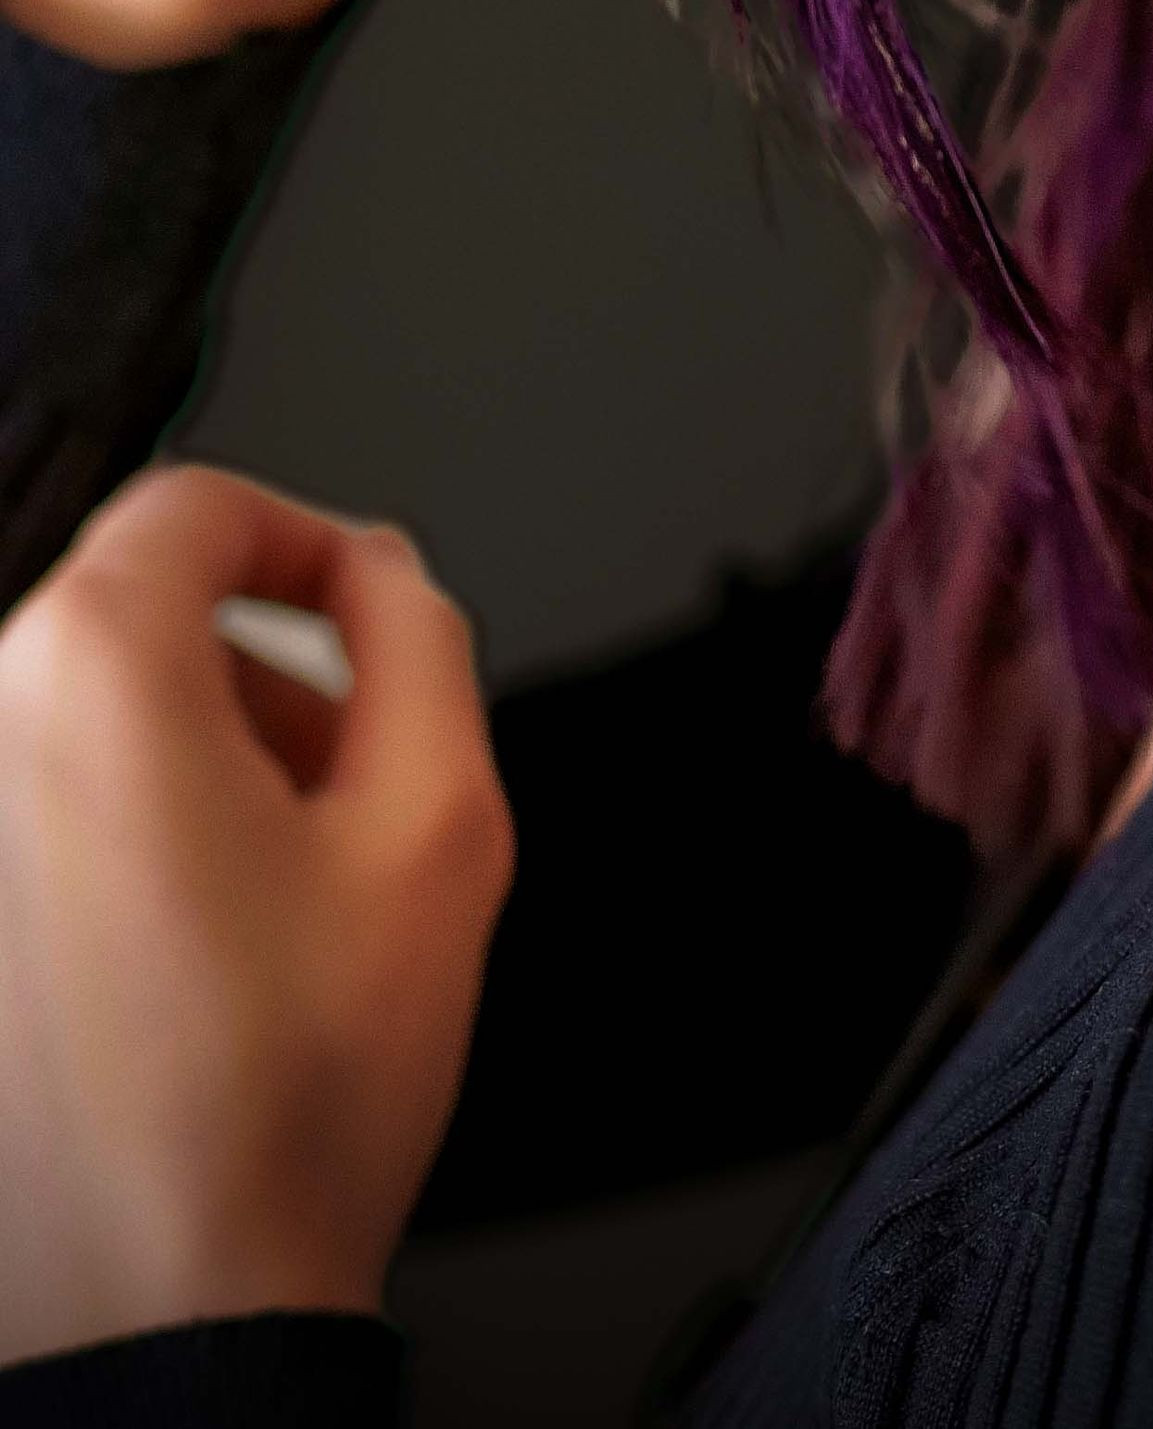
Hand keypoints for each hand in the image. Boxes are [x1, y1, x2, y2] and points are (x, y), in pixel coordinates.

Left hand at [0, 464, 512, 1362]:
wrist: (152, 1315)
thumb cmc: (279, 1101)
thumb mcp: (442, 825)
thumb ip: (427, 642)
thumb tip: (386, 575)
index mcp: (91, 676)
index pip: (199, 507)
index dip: (310, 544)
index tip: (368, 614)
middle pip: (142, 622)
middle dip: (267, 684)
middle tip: (354, 792)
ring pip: (87, 726)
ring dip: (196, 769)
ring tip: (284, 902)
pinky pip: (36, 822)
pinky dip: (117, 847)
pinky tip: (195, 963)